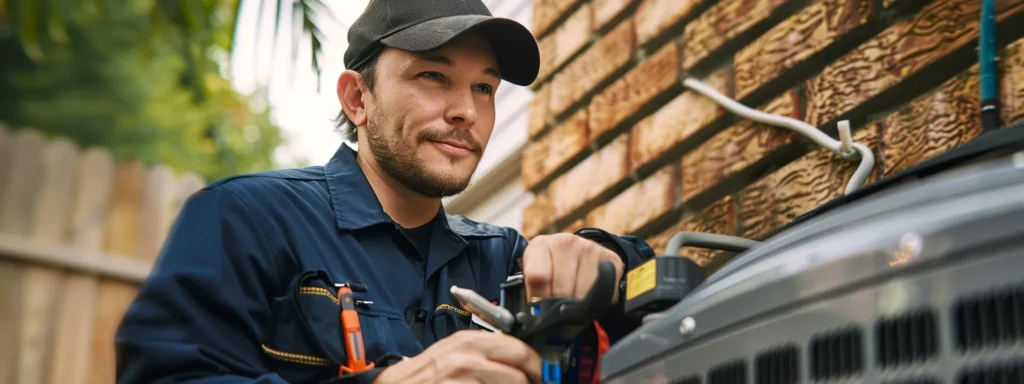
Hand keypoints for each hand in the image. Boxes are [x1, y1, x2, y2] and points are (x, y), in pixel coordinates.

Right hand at [372, 330, 542, 383]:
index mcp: (471, 340)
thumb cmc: (425, 374)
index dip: (536, 366)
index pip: (521, 349)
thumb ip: (486, 353)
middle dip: (533, 382)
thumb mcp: (455, 353)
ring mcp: (464, 377)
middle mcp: (469, 356)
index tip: (540, 375)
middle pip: (522, 370)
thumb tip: (521, 362)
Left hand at [521, 233, 624, 303]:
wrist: (575, 256)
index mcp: (541, 245)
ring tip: (573, 302)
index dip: (540, 299)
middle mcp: (566, 242)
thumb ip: (532, 291)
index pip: (537, 276)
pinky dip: (597, 302)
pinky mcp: (611, 258)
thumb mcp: (532, 277)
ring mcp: (590, 248)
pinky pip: (605, 293)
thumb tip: (538, 316)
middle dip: (560, 307)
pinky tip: (589, 294)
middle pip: (563, 290)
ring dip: (579, 306)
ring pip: (584, 293)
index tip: (540, 309)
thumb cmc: (549, 270)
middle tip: (559, 310)